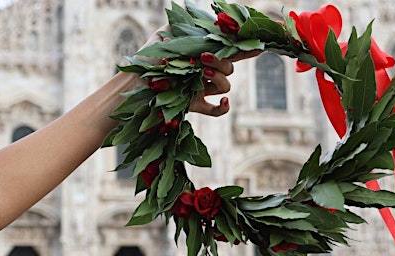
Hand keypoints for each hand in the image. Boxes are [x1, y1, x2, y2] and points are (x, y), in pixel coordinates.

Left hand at [139, 26, 260, 116]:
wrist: (134, 81)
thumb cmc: (149, 56)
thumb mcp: (165, 34)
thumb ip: (183, 24)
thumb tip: (192, 9)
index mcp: (202, 55)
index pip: (229, 51)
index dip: (245, 49)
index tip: (260, 45)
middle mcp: (205, 72)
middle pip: (230, 68)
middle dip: (222, 62)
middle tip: (205, 58)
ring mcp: (202, 89)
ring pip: (225, 85)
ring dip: (219, 79)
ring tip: (203, 73)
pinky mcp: (195, 105)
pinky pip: (217, 110)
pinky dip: (223, 107)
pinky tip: (224, 101)